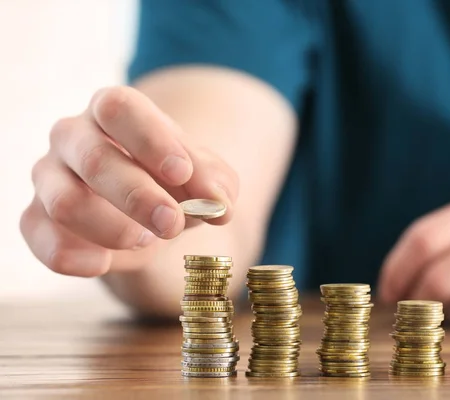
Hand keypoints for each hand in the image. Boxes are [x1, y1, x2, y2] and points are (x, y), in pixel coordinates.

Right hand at [20, 86, 238, 276]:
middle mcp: (73, 135)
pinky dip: (76, 257)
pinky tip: (106, 264)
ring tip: (148, 240)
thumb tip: (220, 205)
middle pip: (94, 158)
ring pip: (65, 202)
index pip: (119, 109)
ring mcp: (49, 175)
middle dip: (138, 197)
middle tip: (173, 223)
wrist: (145, 208)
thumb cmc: (173, 181)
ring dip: (113, 229)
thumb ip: (216, 184)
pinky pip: (40, 238)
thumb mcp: (205, 177)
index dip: (150, 141)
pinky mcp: (35, 216)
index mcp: (113, 110)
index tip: (182, 173)